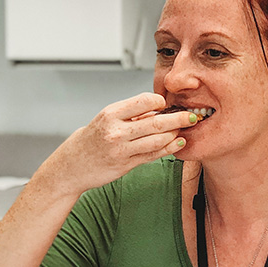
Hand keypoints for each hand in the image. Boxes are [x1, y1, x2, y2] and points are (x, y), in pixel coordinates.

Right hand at [41, 93, 196, 195]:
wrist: (72, 165)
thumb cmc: (92, 139)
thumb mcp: (106, 119)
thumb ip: (131, 113)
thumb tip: (158, 107)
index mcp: (111, 114)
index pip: (145, 101)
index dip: (161, 101)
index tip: (168, 104)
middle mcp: (116, 131)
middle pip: (156, 122)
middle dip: (179, 118)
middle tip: (195, 115)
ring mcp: (122, 150)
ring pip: (157, 140)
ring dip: (176, 134)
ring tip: (186, 130)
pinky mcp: (126, 165)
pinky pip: (153, 155)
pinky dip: (168, 149)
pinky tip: (177, 144)